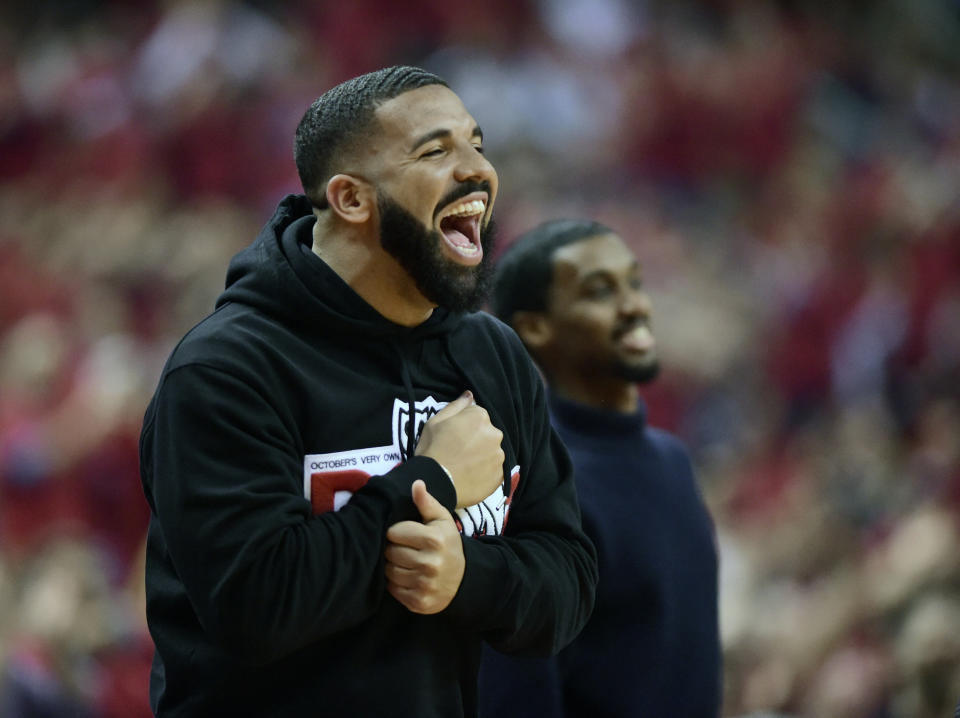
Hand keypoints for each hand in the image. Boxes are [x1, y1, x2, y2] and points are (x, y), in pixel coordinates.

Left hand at [385, 480, 464, 613]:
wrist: (464, 579)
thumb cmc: (447, 544)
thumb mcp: (442, 521)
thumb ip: (427, 502)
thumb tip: (416, 483)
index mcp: (434, 539)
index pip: (394, 532)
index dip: (397, 532)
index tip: (404, 534)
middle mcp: (430, 563)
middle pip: (390, 552)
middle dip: (394, 549)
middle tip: (404, 549)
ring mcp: (424, 584)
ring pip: (389, 571)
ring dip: (393, 566)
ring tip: (405, 562)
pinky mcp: (418, 602)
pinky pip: (393, 589)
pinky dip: (396, 583)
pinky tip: (407, 577)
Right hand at [415, 390, 504, 507]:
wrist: (434, 484)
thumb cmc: (431, 450)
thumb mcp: (435, 422)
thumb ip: (456, 406)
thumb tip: (470, 395)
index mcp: (480, 417)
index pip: (477, 416)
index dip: (463, 427)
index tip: (453, 437)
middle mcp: (494, 433)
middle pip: (486, 433)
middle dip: (476, 440)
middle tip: (458, 453)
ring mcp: (499, 455)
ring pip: (491, 451)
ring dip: (481, 456)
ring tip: (463, 467)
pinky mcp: (500, 475)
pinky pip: (494, 470)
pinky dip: (484, 472)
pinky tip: (470, 476)